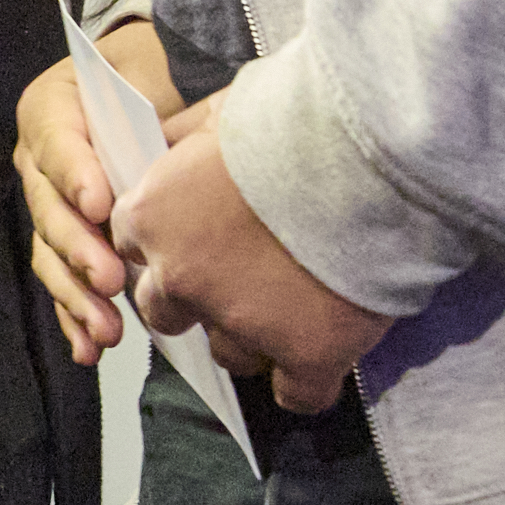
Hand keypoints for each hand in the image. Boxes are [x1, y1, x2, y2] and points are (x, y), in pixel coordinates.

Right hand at [13, 21, 172, 361]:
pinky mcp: (68, 241)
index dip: (74, 176)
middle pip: (49, 209)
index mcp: (51, 109)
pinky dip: (75, 316)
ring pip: (51, 255)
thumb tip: (174, 147)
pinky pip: (63, 280)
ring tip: (106, 328)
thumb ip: (153, 101)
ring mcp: (51, 204)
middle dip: (79, 249)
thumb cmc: (156, 74)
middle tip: (108, 276)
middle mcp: (39, 160)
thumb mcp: (152, 71)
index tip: (98, 204)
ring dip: (76, 295)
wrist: (156, 83)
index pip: (55, 142)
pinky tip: (89, 348)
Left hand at [116, 86, 382, 412]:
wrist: (371, 147)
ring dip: (252, 336)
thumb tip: (163, 138)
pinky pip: (297, 395)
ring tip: (293, 308)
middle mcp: (181, 276)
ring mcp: (240, 321)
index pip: (133, 248)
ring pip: (229, 353)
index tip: (196, 238)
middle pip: (166, 310)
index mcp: (151, 215)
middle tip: (240, 280)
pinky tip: (322, 360)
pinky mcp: (306, 352)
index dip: (168, 244)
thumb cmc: (298, 113)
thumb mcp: (223, 109)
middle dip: (195, 298)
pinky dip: (307, 383)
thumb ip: (185, 135)